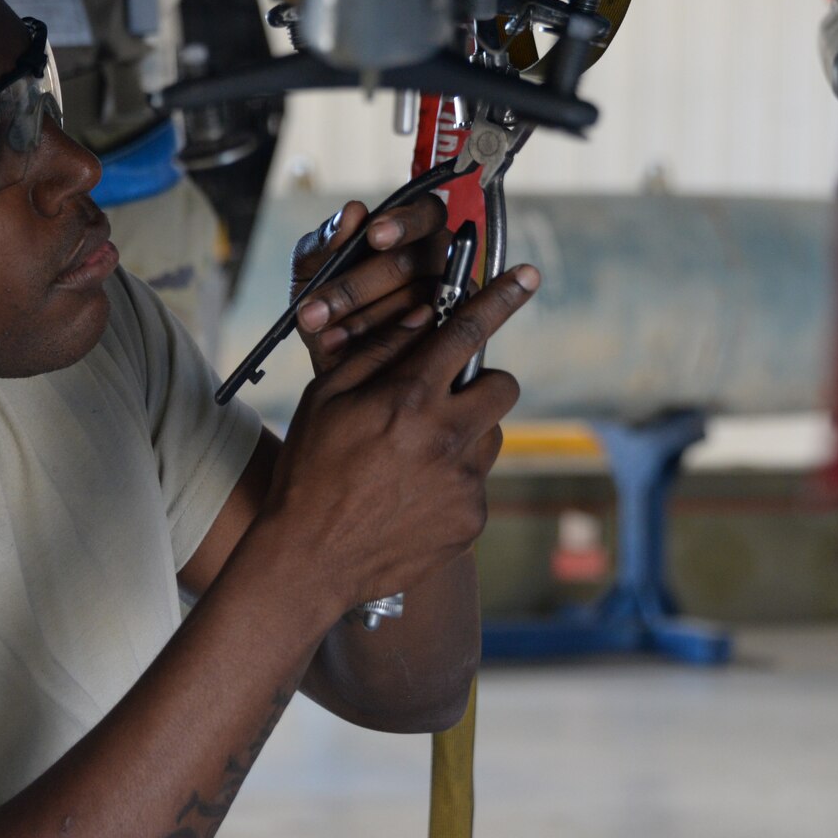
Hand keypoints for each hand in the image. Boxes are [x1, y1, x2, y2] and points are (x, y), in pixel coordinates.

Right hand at [259, 265, 539, 619]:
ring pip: (491, 437)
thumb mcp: (326, 400)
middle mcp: (446, 437)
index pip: (466, 332)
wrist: (309, 561)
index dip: (501, 297)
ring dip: (465, 435)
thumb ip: (378, 353)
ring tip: (414, 458)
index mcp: (408, 398)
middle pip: (502, 386)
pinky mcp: (472, 521)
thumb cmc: (309, 471)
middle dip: (481, 383)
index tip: (529, 275)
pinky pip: (477, 484)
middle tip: (444, 399)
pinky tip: (411, 497)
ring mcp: (464, 484)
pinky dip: (453, 482)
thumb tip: (423, 317)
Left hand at [290, 194, 453, 377]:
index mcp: (411, 232)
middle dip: (356, 288)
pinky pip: (424, 338)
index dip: (403, 223)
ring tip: (325, 338)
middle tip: (315, 312)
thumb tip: (351, 214)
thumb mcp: (312, 275)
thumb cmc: (329, 310)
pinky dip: (382, 346)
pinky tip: (348, 353)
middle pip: (413, 262)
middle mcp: (439, 261)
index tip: (374, 237)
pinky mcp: (452, 337)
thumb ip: (325, 244)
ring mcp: (452, 300)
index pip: (426, 212)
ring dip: (362, 321)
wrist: (335, 369)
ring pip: (415, 303)